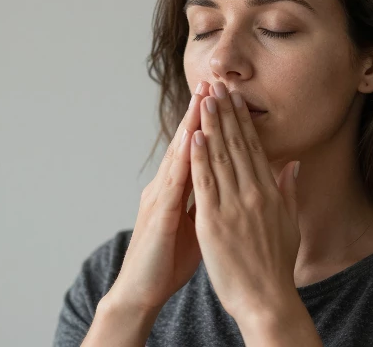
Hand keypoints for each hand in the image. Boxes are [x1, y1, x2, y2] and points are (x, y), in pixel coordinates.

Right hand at [105, 81, 210, 312]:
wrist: (141, 290)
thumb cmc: (169, 259)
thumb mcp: (197, 224)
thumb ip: (211, 201)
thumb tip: (230, 184)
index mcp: (178, 189)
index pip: (198, 149)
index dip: (211, 123)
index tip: (226, 98)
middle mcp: (166, 186)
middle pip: (185, 143)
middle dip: (200, 113)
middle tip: (213, 82)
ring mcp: (159, 198)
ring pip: (177, 155)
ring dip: (189, 126)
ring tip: (202, 100)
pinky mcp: (158, 215)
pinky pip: (172, 184)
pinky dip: (182, 161)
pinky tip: (191, 143)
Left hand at [189, 80, 301, 318]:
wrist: (266, 299)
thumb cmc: (275, 265)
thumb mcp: (289, 224)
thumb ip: (288, 191)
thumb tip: (292, 164)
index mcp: (270, 193)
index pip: (254, 148)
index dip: (243, 120)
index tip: (236, 98)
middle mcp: (253, 194)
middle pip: (237, 145)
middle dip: (226, 113)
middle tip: (218, 86)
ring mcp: (233, 206)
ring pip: (220, 157)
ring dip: (211, 125)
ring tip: (204, 99)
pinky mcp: (213, 221)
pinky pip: (204, 183)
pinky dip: (199, 157)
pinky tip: (193, 136)